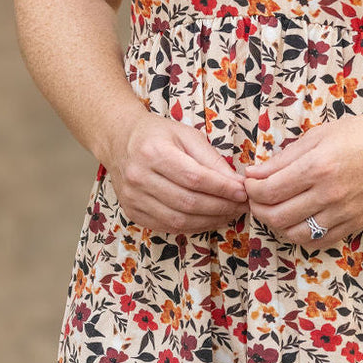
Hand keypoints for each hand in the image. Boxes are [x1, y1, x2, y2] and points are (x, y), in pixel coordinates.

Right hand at [107, 116, 247, 234]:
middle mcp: (139, 177)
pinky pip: (167, 227)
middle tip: (241, 205)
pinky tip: (209, 219)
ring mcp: (133, 198)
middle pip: (187, 202)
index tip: (242, 191)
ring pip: (178, 220)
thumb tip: (236, 183)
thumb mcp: (187, 135)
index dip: (221, 188)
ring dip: (210, 220)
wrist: (119, 140)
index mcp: (153, 152)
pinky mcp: (132, 212)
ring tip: (230, 213)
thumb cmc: (158, 134)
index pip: (194, 177)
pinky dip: (193, 226)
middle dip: (220, 206)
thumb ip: (211, 159)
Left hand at [243, 112, 362, 248]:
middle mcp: (329, 194)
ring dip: (276, 224)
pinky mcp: (354, 223)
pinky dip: (299, 234)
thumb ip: (284, 157)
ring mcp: (343, 213)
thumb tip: (255, 174)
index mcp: (318, 167)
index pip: (269, 190)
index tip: (248, 182)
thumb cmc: (361, 133)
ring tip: (273, 208)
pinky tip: (295, 219)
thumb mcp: (319, 135)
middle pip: (277, 216)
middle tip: (256, 196)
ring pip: (294, 233)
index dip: (251, 189)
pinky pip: (318, 240)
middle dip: (258, 207)